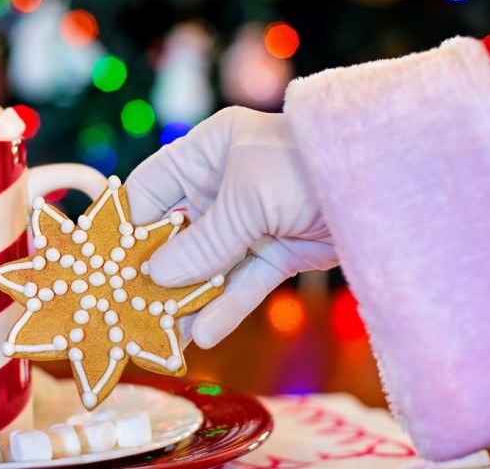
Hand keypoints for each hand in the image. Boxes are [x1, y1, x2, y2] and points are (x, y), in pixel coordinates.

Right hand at [125, 107, 337, 347]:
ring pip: (206, 265)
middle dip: (153, 272)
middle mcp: (223, 184)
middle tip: (125, 309)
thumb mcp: (248, 198)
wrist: (387, 183)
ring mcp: (250, 220)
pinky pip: (242, 282)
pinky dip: (224, 307)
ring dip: (185, 299)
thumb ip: (203, 241)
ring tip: (160, 336)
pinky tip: (203, 334)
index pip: (150, 189)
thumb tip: (155, 276)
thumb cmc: (308, 166)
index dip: (126, 226)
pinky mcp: (277, 251)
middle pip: (175, 234)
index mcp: (207, 152)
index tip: (102, 265)